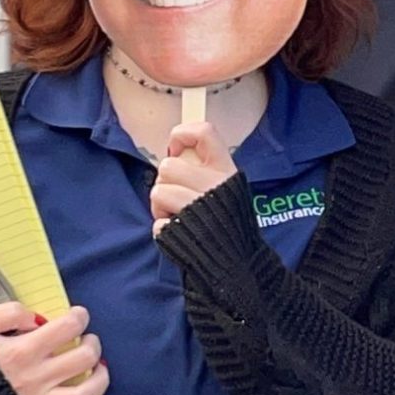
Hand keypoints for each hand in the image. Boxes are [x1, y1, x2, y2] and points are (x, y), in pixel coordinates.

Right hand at [0, 302, 113, 394]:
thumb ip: (7, 313)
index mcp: (20, 352)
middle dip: (92, 344)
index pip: (67, 328)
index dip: (78, 317)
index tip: (77, 316)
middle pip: (82, 359)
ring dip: (100, 381)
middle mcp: (33, 380)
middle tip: (88, 338)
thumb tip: (35, 317)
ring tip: (99, 368)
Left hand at [150, 120, 239, 236]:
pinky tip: (178, 230)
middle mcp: (214, 185)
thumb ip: (207, 169)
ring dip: (161, 205)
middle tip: (178, 195)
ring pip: (158, 191)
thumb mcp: (228, 188)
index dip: (183, 134)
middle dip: (166, 181)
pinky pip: (158, 222)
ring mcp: (196, 207)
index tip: (176, 148)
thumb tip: (176, 154)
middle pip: (169, 165)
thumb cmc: (228, 222)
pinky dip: (163, 228)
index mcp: (226, 171)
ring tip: (176, 214)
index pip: (205, 132)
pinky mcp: (180, 230)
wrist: (237, 262)